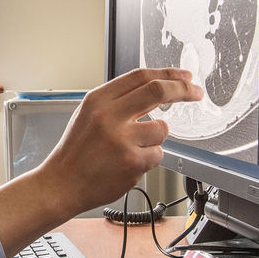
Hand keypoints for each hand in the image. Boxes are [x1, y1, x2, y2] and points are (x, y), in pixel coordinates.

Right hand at [0, 68, 202, 255]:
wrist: (62, 183)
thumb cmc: (77, 150)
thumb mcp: (89, 114)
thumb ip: (119, 100)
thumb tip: (157, 88)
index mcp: (98, 99)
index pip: (141, 76)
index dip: (169, 74)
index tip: (185, 76)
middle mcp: (109, 116)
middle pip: (158, 91)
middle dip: (184, 89)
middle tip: (197, 92)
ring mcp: (122, 140)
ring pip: (161, 129)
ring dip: (155, 138)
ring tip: (132, 148)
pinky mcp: (132, 163)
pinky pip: (157, 154)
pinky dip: (148, 158)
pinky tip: (126, 163)